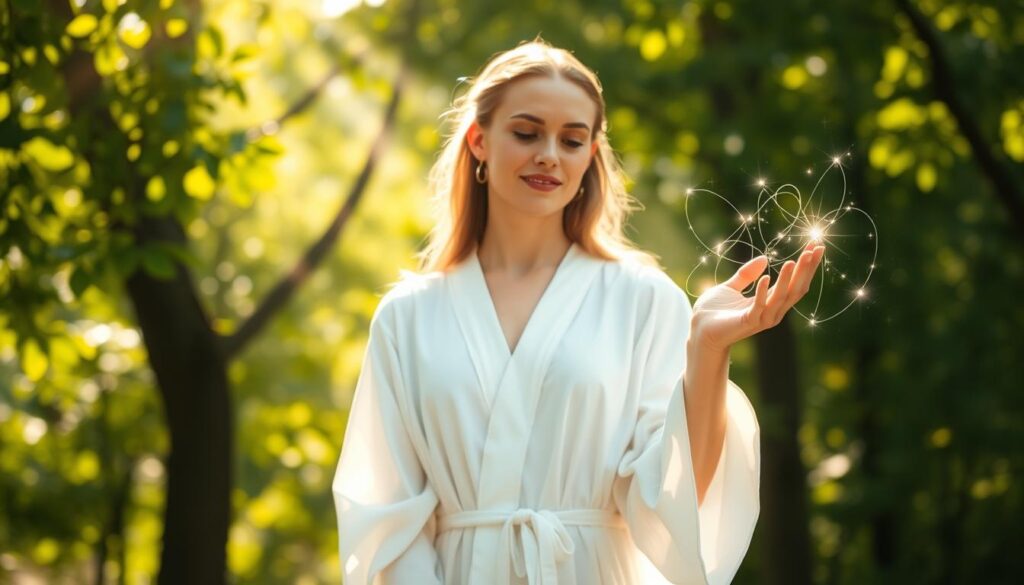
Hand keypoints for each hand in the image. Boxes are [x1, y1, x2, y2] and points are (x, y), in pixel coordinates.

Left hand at [690, 243, 825, 353]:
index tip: (816, 247)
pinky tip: (766, 276)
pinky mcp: (747, 322)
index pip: (795, 283)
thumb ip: (746, 274)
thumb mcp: (730, 287)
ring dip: (788, 279)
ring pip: (781, 298)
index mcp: (769, 302)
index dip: (806, 266)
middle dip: (806, 270)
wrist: (698, 329)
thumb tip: (764, 258)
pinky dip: (763, 292)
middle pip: (795, 290)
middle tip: (815, 249)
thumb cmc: (713, 311)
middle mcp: (771, 312)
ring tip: (794, 260)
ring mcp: (760, 318)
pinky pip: (759, 307)